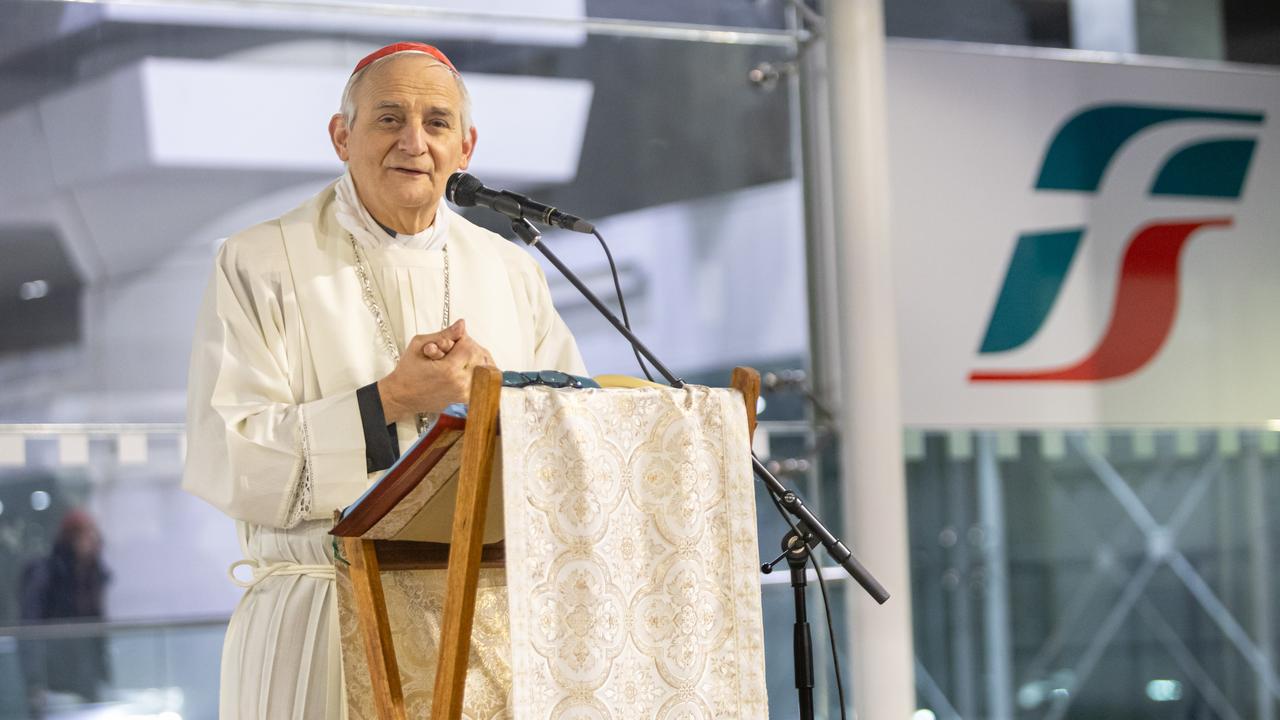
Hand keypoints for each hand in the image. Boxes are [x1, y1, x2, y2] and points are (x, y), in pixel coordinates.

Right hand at [377, 322, 495, 422]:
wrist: (401, 396)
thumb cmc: (407, 373)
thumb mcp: (419, 345)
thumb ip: (444, 334)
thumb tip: (461, 325)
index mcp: (450, 370)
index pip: (471, 348)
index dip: (464, 340)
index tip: (456, 340)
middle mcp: (460, 384)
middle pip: (482, 360)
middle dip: (473, 350)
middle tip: (460, 348)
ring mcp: (464, 395)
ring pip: (485, 373)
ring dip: (478, 362)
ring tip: (464, 358)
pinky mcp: (464, 401)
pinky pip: (482, 385)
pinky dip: (479, 376)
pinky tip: (469, 369)